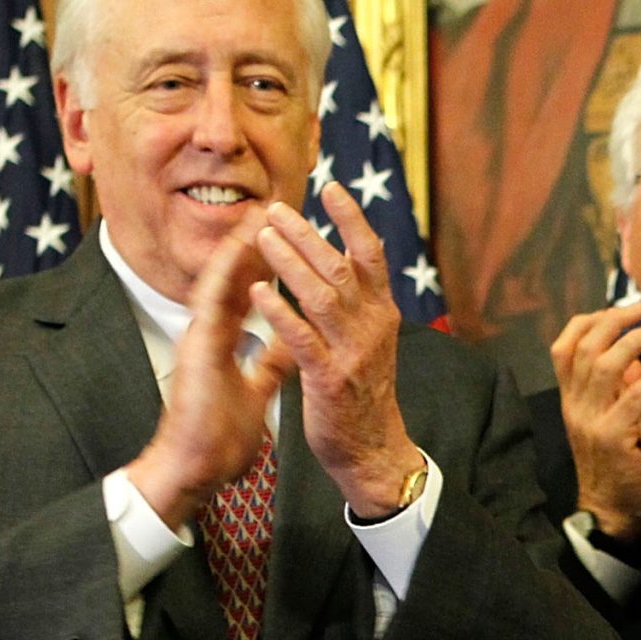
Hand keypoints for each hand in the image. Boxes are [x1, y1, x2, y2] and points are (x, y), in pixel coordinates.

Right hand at [125, 220, 296, 529]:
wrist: (197, 468)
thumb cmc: (221, 437)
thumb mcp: (257, 392)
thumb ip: (270, 364)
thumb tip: (293, 345)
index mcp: (226, 340)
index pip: (251, 292)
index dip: (270, 264)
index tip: (293, 237)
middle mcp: (211, 331)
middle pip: (237, 279)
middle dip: (256, 244)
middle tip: (277, 209)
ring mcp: (200, 337)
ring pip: (221, 281)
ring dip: (239, 248)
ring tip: (258, 214)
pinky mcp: (196, 349)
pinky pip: (211, 305)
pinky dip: (224, 277)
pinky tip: (239, 251)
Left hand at [252, 184, 417, 517]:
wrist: (374, 452)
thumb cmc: (364, 396)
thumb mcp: (369, 343)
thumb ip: (356, 305)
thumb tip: (343, 264)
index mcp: (381, 315)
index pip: (371, 255)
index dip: (352, 219)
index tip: (331, 186)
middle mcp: (372, 328)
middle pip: (340, 267)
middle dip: (307, 234)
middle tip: (276, 208)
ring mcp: (352, 353)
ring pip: (322, 296)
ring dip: (290, 263)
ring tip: (264, 236)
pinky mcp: (329, 379)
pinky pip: (302, 339)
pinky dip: (280, 312)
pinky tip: (259, 292)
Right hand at [551, 305, 640, 543]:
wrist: (612, 514)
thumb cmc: (617, 468)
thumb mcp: (608, 423)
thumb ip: (614, 391)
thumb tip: (631, 360)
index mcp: (570, 400)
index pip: (563, 347)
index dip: (588, 322)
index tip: (617, 310)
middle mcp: (575, 406)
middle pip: (585, 346)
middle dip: (614, 320)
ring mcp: (591, 421)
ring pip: (605, 363)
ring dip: (636, 340)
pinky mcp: (613, 437)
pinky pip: (634, 396)